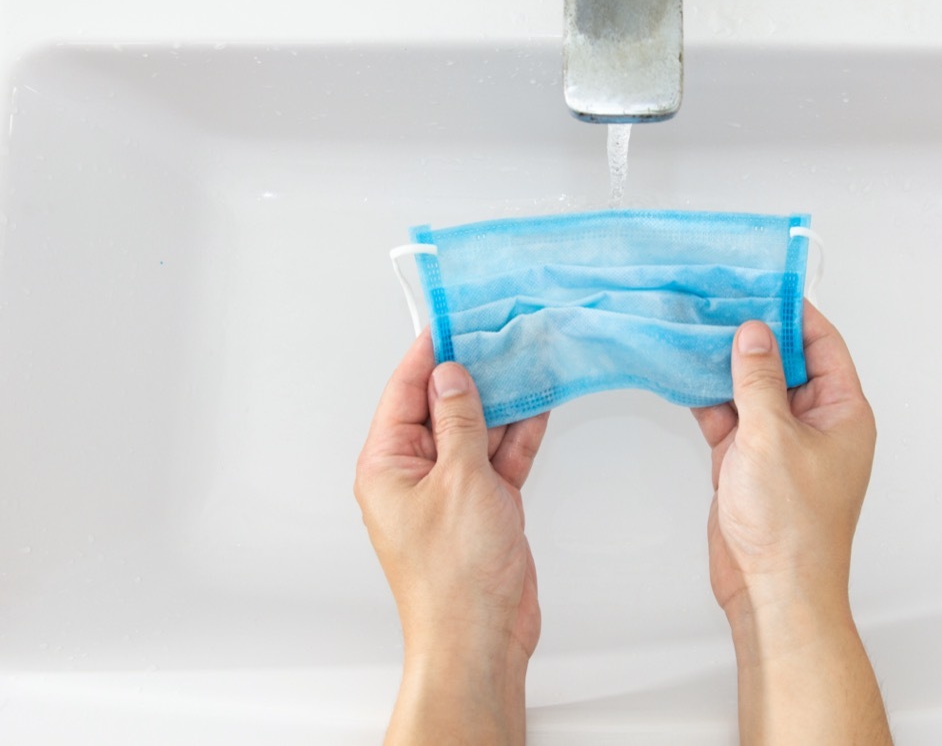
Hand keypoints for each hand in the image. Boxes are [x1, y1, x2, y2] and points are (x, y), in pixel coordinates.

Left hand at [355, 330, 548, 745]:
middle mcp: (415, 473)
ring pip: (477, 428)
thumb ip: (460, 421)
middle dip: (473, 372)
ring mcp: (452, 489)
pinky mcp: (485, 505)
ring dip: (503, 399)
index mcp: (386, 464)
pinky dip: (520, 433)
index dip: (430, 352)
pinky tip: (540, 402)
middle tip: (501, 330)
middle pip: (443, 405)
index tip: (454, 318)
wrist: (482, 637)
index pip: (406, 391)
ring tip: (527, 355)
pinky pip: (500, 456)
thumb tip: (452, 375)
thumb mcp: (459, 480)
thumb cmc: (455, 575)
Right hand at [693, 303, 890, 744]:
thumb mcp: (773, 437)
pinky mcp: (748, 461)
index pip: (822, 345)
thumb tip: (753, 333)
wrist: (772, 590)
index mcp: (843, 412)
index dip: (793, 312)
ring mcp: (780, 442)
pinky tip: (684, 373)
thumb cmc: (792, 527)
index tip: (762, 283)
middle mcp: (815, 423)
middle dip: (751, 334)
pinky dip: (708, 397)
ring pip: (751, 387)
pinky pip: (729, 416)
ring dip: (724, 364)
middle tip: (717, 300)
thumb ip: (757, 380)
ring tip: (694, 327)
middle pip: (783, 362)